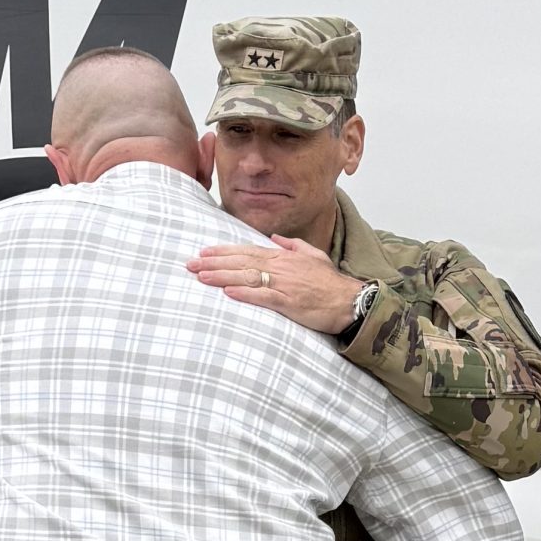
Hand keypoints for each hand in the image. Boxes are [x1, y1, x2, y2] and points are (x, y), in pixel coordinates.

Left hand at [188, 235, 364, 334]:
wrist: (350, 300)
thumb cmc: (331, 282)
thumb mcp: (313, 256)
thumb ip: (292, 245)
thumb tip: (276, 238)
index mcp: (284, 257)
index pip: (247, 251)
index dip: (224, 251)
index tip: (204, 252)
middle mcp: (281, 267)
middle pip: (241, 262)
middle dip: (214, 263)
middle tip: (190, 263)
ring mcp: (284, 284)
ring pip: (247, 277)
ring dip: (222, 277)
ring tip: (200, 276)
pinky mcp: (289, 302)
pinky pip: (263, 296)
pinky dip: (244, 294)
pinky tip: (227, 292)